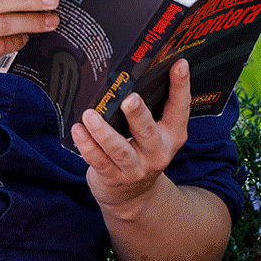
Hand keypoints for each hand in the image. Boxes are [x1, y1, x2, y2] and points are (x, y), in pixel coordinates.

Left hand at [73, 58, 191, 219]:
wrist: (134, 196)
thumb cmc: (143, 150)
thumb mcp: (158, 133)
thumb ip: (153, 109)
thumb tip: (138, 71)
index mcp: (172, 135)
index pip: (180, 109)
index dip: (181, 86)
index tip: (179, 63)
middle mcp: (157, 153)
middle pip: (148, 132)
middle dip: (137, 115)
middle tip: (129, 99)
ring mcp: (135, 168)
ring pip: (119, 149)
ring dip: (103, 131)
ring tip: (89, 115)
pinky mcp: (112, 177)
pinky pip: (98, 160)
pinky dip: (87, 145)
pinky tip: (78, 130)